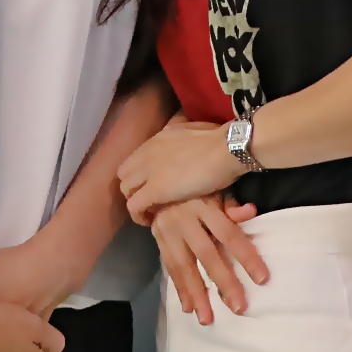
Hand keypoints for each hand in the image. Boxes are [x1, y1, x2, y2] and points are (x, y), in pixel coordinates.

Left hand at [118, 117, 246, 222]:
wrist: (226, 149)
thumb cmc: (220, 141)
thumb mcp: (194, 130)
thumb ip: (183, 136)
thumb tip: (186, 137)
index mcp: (158, 139)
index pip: (135, 159)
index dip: (141, 175)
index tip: (153, 185)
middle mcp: (147, 153)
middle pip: (125, 174)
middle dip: (134, 188)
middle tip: (150, 200)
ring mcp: (148, 172)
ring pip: (126, 190)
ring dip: (136, 202)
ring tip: (151, 212)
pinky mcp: (154, 191)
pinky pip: (134, 206)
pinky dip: (139, 215)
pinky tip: (151, 221)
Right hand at [150, 196, 264, 324]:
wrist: (158, 184)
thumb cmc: (197, 188)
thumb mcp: (215, 190)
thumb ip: (231, 205)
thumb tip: (252, 212)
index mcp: (204, 205)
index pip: (229, 234)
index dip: (246, 256)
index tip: (262, 279)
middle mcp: (184, 220)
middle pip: (207, 255)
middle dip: (223, 283)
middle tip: (238, 307)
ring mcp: (168, 232)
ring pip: (185, 267)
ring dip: (196, 294)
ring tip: (207, 318)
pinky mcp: (158, 241)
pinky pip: (170, 268)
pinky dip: (179, 289)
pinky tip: (188, 308)